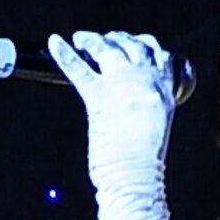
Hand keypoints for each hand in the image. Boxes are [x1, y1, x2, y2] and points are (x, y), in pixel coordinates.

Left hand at [46, 30, 177, 190]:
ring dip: (92, 40)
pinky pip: (79, 69)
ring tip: (81, 39)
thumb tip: (132, 97)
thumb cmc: (145, 165)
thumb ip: (148, 105)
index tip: (132, 42)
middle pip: (133, 45)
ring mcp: (122, 87)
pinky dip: (64, 54)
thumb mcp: (157, 126)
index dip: (143, 44)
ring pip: (107, 49)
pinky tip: (55, 44)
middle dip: (117, 39)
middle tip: (103, 41)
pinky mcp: (99, 97)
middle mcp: (147, 82)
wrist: (136, 180)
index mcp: (165, 91)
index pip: (160, 54)